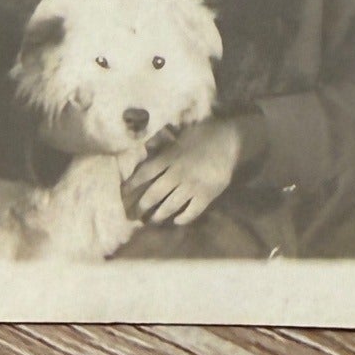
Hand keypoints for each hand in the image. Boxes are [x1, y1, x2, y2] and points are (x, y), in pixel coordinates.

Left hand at [121, 120, 244, 226]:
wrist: (231, 141)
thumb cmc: (205, 133)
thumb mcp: (181, 133)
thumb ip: (165, 143)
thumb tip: (147, 146)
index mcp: (170, 157)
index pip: (145, 173)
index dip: (132, 184)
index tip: (123, 193)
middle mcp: (178, 173)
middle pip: (154, 193)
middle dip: (142, 206)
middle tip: (134, 214)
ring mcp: (192, 186)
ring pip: (170, 205)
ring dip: (159, 215)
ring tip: (152, 221)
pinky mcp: (206, 195)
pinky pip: (192, 211)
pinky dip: (183, 218)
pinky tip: (177, 221)